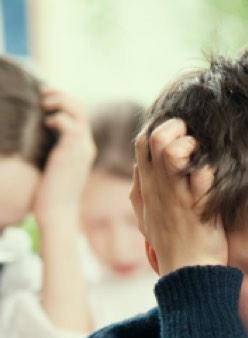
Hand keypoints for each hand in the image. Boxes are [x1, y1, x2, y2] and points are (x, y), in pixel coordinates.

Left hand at [32, 90, 95, 225]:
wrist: (58, 213)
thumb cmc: (51, 194)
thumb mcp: (54, 166)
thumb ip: (53, 149)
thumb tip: (39, 133)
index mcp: (83, 149)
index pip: (80, 116)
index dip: (64, 102)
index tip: (45, 100)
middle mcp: (86, 146)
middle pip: (81, 108)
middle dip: (62, 95)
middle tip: (43, 93)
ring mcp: (81, 149)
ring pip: (78, 111)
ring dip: (59, 102)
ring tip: (43, 103)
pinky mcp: (71, 152)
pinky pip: (69, 124)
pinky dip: (57, 117)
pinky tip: (46, 122)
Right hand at [131, 118, 226, 275]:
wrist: (188, 274)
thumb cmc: (171, 246)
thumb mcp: (145, 220)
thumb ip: (138, 193)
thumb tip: (136, 169)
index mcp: (146, 188)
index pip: (142, 143)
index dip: (160, 130)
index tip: (181, 138)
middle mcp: (159, 189)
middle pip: (154, 139)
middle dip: (176, 128)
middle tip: (194, 140)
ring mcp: (177, 197)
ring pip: (173, 151)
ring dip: (191, 146)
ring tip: (203, 158)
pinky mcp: (199, 208)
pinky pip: (203, 176)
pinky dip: (211, 170)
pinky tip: (216, 178)